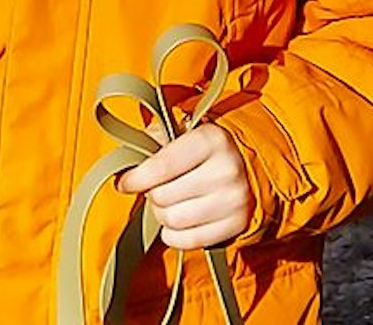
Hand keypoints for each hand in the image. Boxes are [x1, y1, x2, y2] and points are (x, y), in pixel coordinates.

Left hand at [116, 122, 253, 249]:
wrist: (249, 165)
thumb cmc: (203, 149)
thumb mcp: (180, 132)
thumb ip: (151, 144)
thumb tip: (124, 171)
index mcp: (210, 140)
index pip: (161, 167)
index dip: (136, 179)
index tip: (125, 183)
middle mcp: (226, 170)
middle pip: (163, 197)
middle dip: (152, 195)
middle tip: (158, 189)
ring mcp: (235, 200)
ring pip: (174, 220)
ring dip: (163, 215)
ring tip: (169, 203)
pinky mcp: (238, 224)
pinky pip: (190, 241)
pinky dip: (175, 235)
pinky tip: (178, 223)